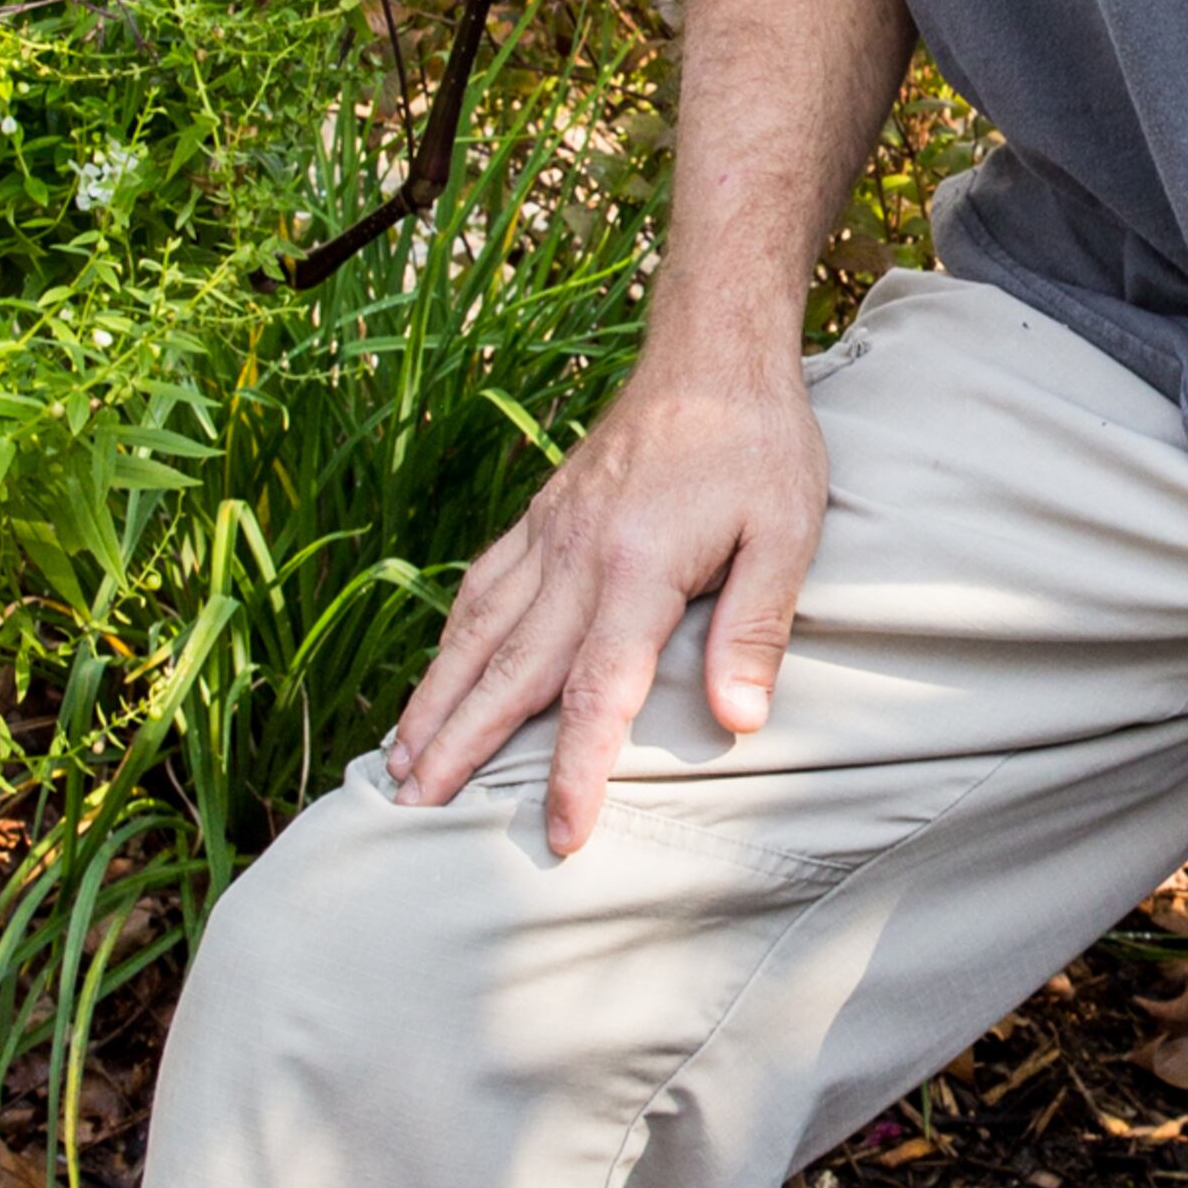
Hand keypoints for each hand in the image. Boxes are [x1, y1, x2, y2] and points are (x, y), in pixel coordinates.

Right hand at [382, 335, 828, 855]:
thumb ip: (756, 628)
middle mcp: (574, 557)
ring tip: (399, 765)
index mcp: (636, 569)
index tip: (559, 834)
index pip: (596, 692)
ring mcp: (548, 535)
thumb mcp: (788, 532)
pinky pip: (481, 589)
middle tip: (414, 815)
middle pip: (508, 673)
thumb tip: (739, 719)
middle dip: (459, 750)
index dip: (574, 769)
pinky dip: (449, 641)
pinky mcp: (541, 518)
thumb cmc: (759, 446)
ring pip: (475, 633)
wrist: (711, 353)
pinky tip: (436, 678)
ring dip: (433, 702)